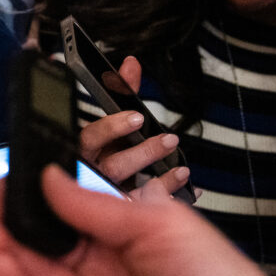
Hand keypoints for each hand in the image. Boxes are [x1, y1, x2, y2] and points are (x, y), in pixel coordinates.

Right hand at [0, 171, 275, 275]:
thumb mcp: (154, 224)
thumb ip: (94, 203)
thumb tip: (47, 177)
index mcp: (130, 233)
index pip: (71, 208)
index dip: (37, 194)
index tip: (5, 178)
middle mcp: (108, 268)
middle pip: (47, 240)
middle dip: (11, 219)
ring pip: (37, 273)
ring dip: (6, 248)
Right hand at [77, 54, 192, 197]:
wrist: (106, 196)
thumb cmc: (110, 149)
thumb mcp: (115, 120)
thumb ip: (122, 92)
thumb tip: (130, 63)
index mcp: (87, 151)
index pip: (90, 139)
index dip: (112, 128)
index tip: (136, 117)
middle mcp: (94, 174)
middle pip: (113, 166)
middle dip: (143, 152)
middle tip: (168, 140)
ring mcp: (109, 196)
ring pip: (129, 191)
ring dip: (160, 178)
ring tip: (182, 168)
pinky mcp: (126, 212)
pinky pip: (148, 207)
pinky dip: (171, 195)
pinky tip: (189, 186)